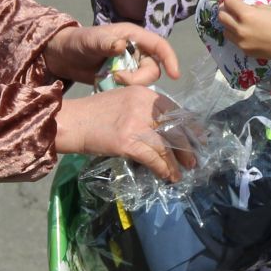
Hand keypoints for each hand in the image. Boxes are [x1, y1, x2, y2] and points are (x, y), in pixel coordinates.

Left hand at [44, 23, 178, 86]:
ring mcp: (130, 64)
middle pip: (153, 68)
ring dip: (131, 83)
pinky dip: (125, 88)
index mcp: (134, 35)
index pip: (160, 46)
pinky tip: (110, 85)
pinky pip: (133, 86)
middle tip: (118, 78)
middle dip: (139, 77)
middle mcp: (136, 49)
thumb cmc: (78, 41)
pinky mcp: (123, 76)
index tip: (174, 76)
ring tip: (111, 80)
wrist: (64, 56)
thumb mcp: (91, 40)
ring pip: (144, 79)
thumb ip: (106, 42)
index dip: (170, 59)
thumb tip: (122, 46)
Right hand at [54, 85, 188, 182]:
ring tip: (181, 173)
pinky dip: (163, 169)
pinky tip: (167, 176)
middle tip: (193, 161)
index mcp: (144, 94)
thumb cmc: (95, 113)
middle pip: (175, 129)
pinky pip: (153, 158)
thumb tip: (166, 129)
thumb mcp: (124, 101)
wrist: (72, 122)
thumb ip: (144, 109)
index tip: (198, 139)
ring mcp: (136, 124)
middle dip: (188, 147)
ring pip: (166, 146)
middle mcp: (143, 106)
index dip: (190, 127)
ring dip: (176, 163)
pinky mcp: (128, 142)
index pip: (175, 111)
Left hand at [216, 0, 270, 66]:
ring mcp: (240, 42)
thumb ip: (253, 7)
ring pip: (225, 30)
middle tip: (235, 9)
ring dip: (230, 24)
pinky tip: (249, 33)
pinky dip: (238, 35)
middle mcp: (239, 28)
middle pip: (221, 17)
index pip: (228, 3)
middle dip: (226, 10)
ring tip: (240, 22)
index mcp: (246, 15)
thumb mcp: (268, 9)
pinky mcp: (245, 51)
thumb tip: (245, 8)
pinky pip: (235, 41)